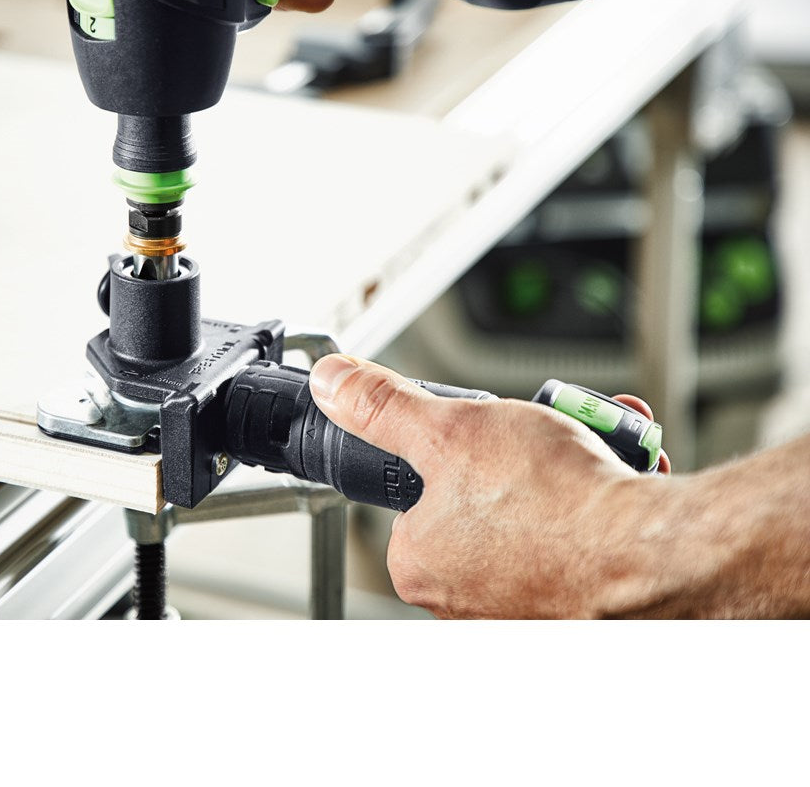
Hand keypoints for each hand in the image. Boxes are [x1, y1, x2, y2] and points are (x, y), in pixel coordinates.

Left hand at [308, 354, 667, 618]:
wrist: (655, 553)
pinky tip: (616, 479)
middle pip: (485, 500)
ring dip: (567, 466)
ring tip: (589, 450)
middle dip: (521, 455)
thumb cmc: (554, 503)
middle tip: (541, 439)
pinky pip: (583, 537)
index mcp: (422, 563)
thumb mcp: (449, 427)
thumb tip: (334, 384)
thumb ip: (384, 407)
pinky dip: (600, 500)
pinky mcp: (581, 606)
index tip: (482, 440)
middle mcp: (467, 599)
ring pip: (540, 514)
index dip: (453, 453)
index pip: (419, 497)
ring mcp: (526, 607)